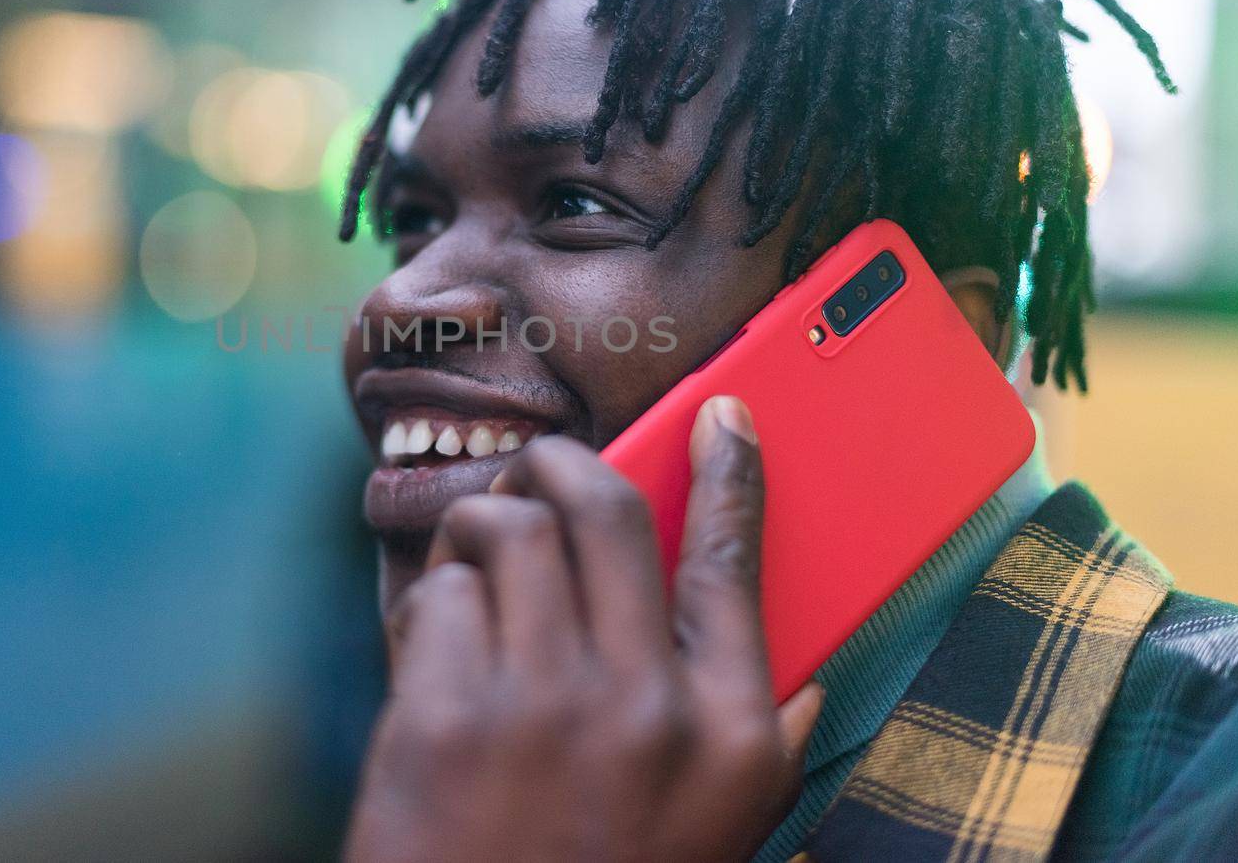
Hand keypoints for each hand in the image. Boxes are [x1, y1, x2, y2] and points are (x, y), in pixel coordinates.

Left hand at [345, 396, 823, 862]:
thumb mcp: (716, 834)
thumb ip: (766, 748)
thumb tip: (805, 676)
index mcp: (728, 737)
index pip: (734, 566)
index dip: (729, 475)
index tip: (723, 416)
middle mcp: (647, 709)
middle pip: (608, 512)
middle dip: (561, 463)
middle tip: (538, 468)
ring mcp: (543, 707)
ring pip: (512, 530)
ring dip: (484, 525)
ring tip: (475, 559)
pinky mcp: (446, 717)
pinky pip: (440, 595)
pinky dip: (433, 601)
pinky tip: (435, 645)